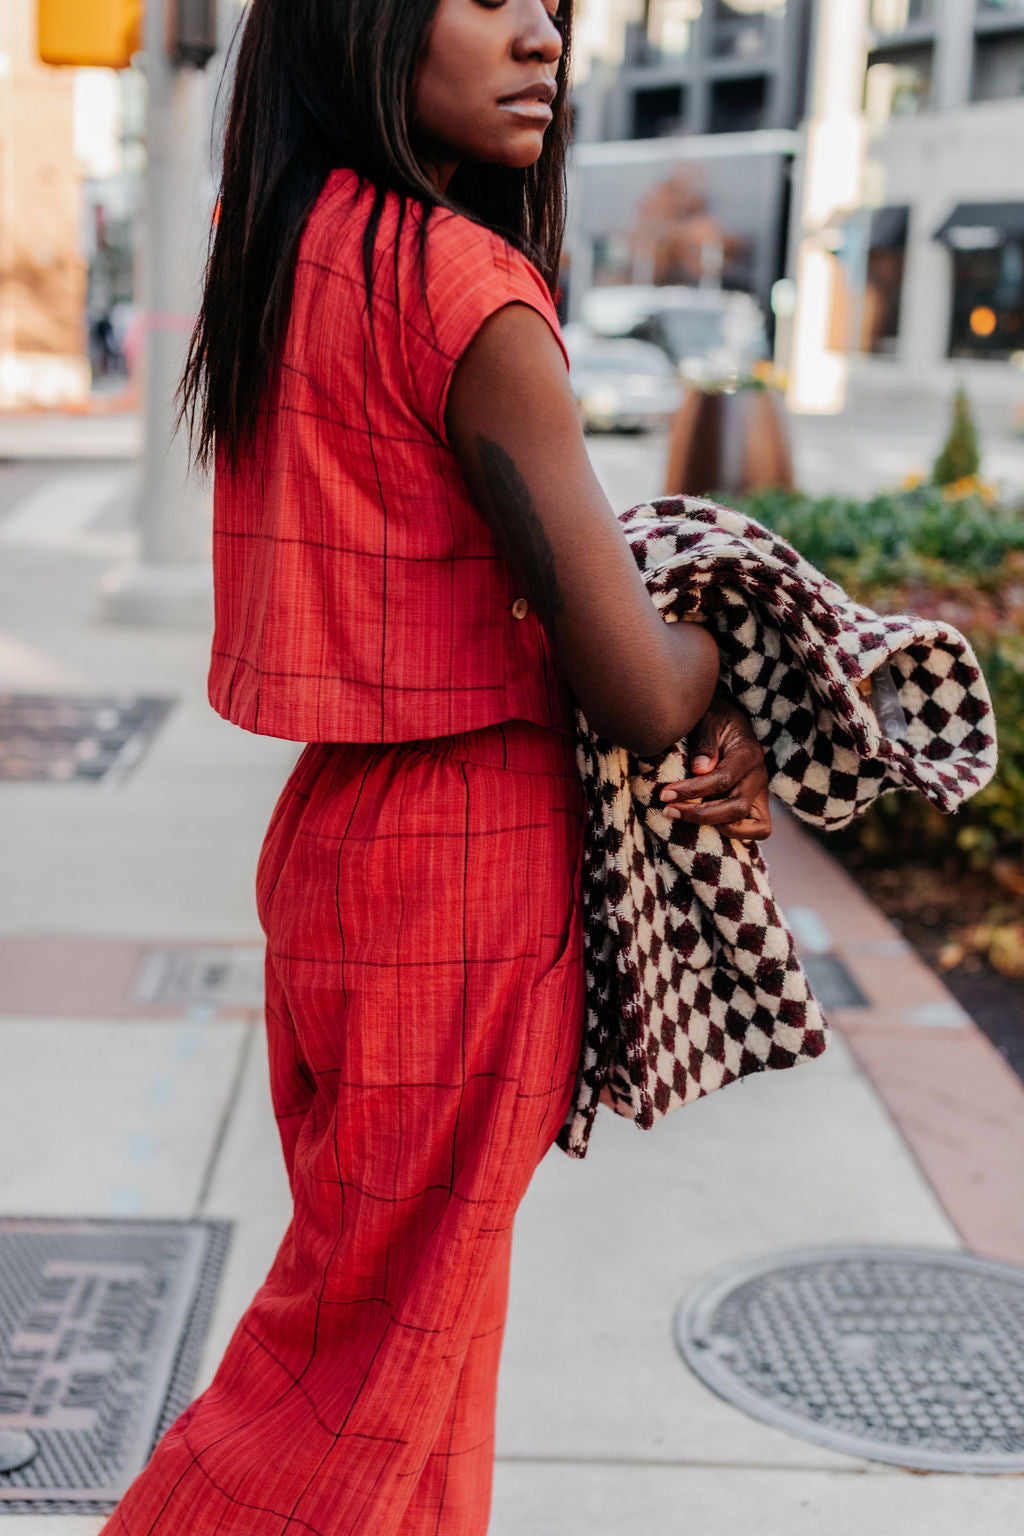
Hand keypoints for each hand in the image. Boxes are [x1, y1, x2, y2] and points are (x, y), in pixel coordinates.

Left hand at [657, 694, 770, 840]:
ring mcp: (760, 792)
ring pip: (749, 824)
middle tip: (668, 809)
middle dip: (699, 814)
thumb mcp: (708, 719)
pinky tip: (705, 825)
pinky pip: (758, 829)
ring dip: (714, 826)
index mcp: (748, 753)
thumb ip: (705, 741)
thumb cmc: (715, 719)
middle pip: (736, 807)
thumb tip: (700, 769)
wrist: (729, 721)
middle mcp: (758, 775)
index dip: (693, 790)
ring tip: (681, 816)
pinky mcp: (756, 803)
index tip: (665, 794)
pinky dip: (735, 833)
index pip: (723, 779)